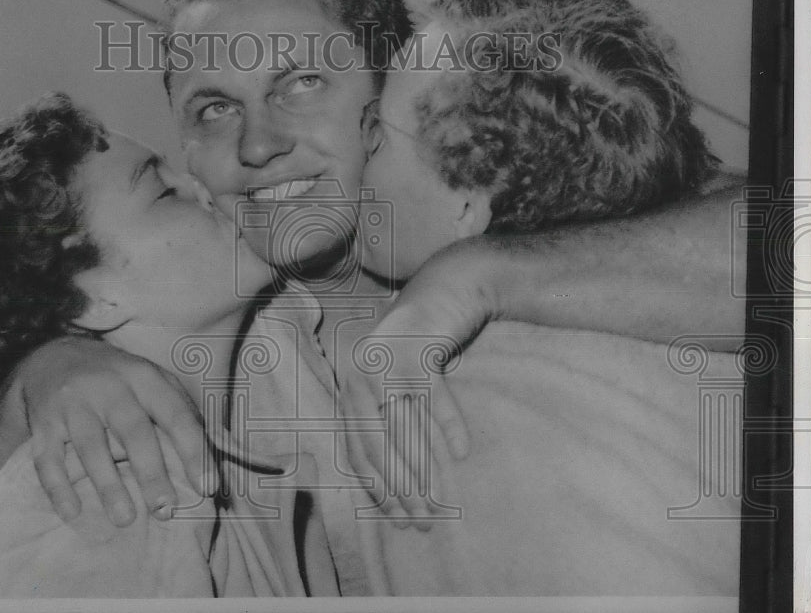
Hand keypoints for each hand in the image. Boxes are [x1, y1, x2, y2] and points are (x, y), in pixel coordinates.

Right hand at [0, 337, 219, 526]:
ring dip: (109, 486)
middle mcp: (109, 386)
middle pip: (133, 431)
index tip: (207, 486)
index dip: (193, 450)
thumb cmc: (118, 380)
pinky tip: (72, 511)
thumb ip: (181, 411)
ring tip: (125, 519)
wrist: (53, 357)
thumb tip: (217, 453)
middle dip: (151, 472)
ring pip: (91, 447)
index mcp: (144, 377)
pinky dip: (58, 487)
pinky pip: (47, 458)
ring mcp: (73, 403)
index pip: (175, 414)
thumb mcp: (152, 381)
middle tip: (165, 509)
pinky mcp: (43, 421)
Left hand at [343, 243, 498, 525]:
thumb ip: (384, 417)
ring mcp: (388, 360)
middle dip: (399, 487)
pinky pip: (433, 397)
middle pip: (379, 442)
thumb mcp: (393, 380)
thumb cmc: (418, 344)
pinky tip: (460, 452)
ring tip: (439, 502)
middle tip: (419, 520)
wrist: (443, 290)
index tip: (394, 515)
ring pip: (405, 427)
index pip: (356, 445)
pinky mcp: (418, 348)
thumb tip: (390, 480)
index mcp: (350, 385)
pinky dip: (448, 425)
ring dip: (423, 469)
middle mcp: (362, 373)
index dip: (375, 483)